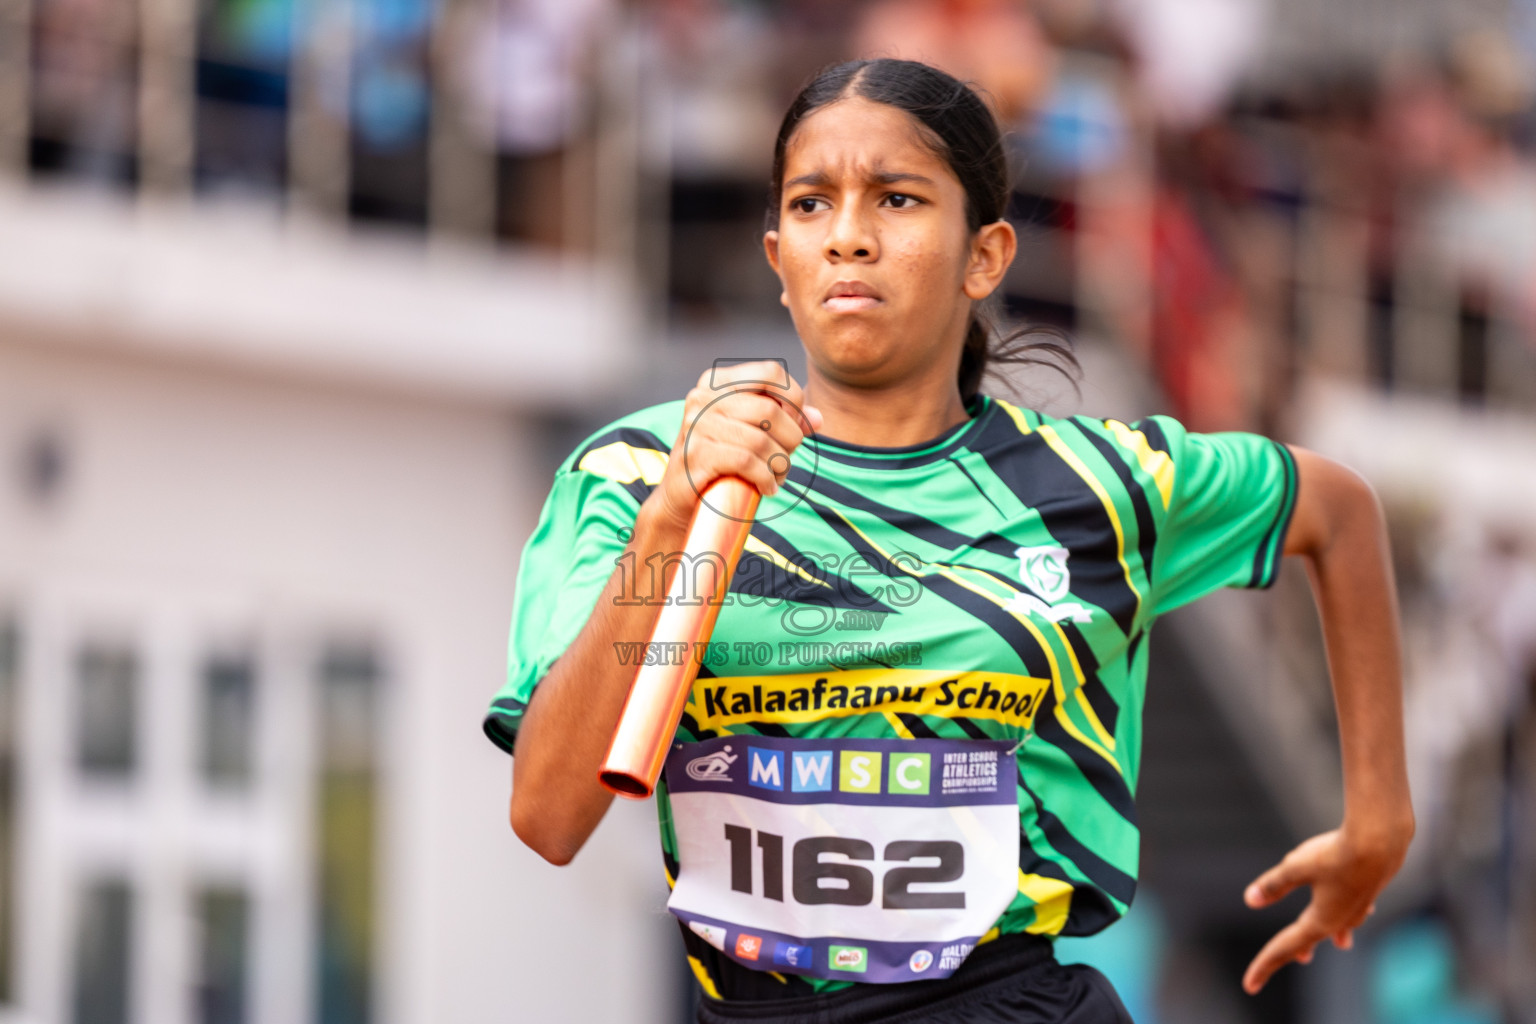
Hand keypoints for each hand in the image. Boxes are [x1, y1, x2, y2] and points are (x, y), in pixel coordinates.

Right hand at [646, 361, 822, 532]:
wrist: (681, 498)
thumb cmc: (723, 462)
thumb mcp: (753, 434)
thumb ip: (785, 422)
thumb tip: (818, 418)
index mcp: (717, 382)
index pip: (771, 372)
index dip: (794, 399)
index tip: (794, 425)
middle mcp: (703, 397)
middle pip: (770, 410)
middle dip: (790, 440)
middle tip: (786, 459)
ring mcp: (696, 425)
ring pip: (761, 440)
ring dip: (779, 465)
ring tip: (777, 477)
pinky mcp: (695, 455)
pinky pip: (746, 461)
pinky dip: (765, 478)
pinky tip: (767, 487)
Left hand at [1241, 826, 1407, 994]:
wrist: (1382, 840)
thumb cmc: (1337, 854)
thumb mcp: (1296, 867)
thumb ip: (1274, 885)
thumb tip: (1250, 900)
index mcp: (1322, 920)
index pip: (1287, 946)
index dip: (1266, 963)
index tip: (1249, 984)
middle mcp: (1342, 918)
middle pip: (1316, 937)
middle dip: (1302, 948)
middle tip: (1300, 960)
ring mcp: (1360, 905)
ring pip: (1344, 923)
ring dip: (1337, 931)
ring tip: (1341, 944)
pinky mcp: (1371, 888)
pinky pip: (1359, 906)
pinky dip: (1353, 911)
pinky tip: (1363, 910)